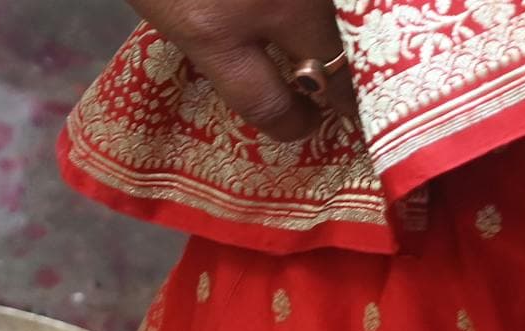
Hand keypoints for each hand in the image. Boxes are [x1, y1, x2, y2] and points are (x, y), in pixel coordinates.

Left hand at [125, 0, 358, 139]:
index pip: (270, 104)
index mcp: (213, 29)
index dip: (291, 123)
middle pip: (332, 70)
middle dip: (345, 92)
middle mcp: (268, 0)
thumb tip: (269, 60)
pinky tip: (352, 10)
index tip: (303, 125)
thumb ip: (213, 35)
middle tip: (351, 100)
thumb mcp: (164, 5)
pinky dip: (354, 3)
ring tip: (360, 53)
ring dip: (359, 39)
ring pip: (356, 19)